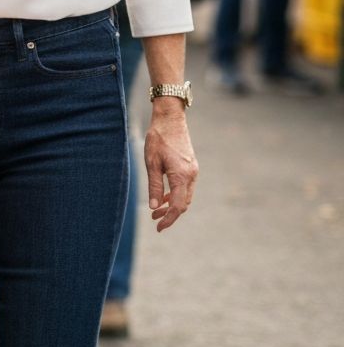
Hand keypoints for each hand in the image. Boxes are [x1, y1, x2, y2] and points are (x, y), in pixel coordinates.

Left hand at [143, 105, 197, 231]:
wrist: (170, 118)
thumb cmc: (158, 139)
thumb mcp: (152, 163)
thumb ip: (155, 186)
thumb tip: (155, 207)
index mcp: (182, 176)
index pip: (178, 206)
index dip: (169, 219)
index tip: (158, 227)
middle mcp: (191, 176)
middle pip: (184, 204)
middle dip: (170, 214)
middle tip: (154, 219)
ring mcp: (193, 171)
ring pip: (185, 196)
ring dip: (173, 204)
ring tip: (157, 210)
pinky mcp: (191, 166)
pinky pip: (185, 187)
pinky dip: (176, 194)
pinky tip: (164, 196)